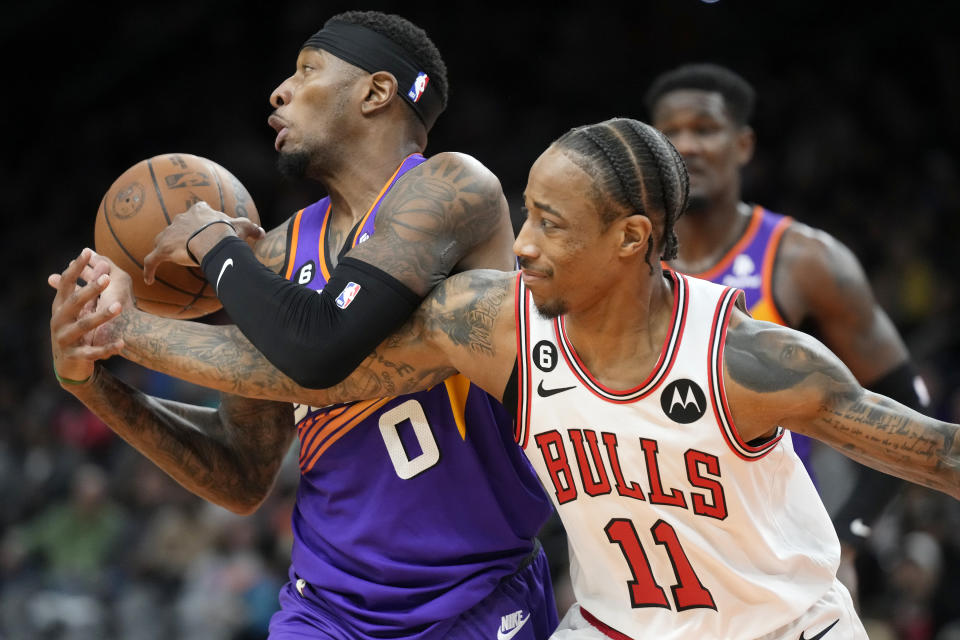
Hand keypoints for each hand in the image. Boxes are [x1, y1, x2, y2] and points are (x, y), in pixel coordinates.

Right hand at [48, 248, 124, 386]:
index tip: (87, 251)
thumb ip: (91, 287)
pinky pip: (92, 352)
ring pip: (83, 326)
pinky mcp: (75, 356)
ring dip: (101, 316)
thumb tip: (102, 261)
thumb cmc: (77, 329)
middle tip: (107, 278)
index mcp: (61, 306)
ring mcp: (65, 338)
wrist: (69, 365)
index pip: (66, 283)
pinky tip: (121, 343)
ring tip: (119, 307)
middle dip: (90, 289)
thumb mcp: (82, 309)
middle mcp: (59, 320)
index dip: (76, 268)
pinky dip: (107, 348)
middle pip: (74, 302)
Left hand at [143, 201, 263, 283]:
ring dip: (165, 248)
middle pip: (178, 225)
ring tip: (168, 259)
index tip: (204, 225)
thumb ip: (251, 228)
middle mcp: (181, 219)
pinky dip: (149, 270)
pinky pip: (151, 260)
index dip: (200, 218)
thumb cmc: (226, 232)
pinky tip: (148, 280)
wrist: (212, 239)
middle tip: (188, 245)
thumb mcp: (242, 227)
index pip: (198, 210)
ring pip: (163, 240)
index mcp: (199, 211)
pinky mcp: (162, 249)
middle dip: (181, 234)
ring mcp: (169, 234)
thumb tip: (262, 233)